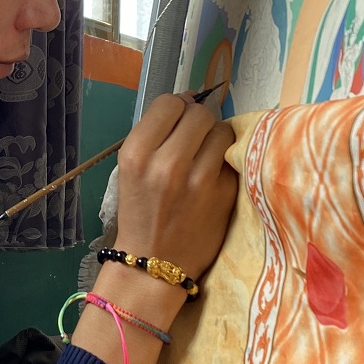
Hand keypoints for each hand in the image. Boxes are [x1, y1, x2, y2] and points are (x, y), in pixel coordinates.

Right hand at [112, 92, 237, 277]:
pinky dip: (225, 161)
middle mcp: (167, 164)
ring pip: (221, 130)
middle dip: (197, 121)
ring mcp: (199, 180)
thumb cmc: (140, 212)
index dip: (176, 108)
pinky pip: (233, 157)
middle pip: (198, 113)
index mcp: (136, 154)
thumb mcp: (130, 170)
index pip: (168, 103)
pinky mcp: (225, 194)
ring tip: (205, 156)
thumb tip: (189, 100)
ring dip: (215, 138)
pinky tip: (214, 176)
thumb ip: (155, 135)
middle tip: (192, 140)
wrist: (154, 263)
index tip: (177, 121)